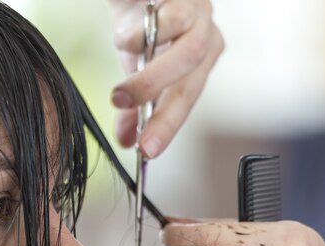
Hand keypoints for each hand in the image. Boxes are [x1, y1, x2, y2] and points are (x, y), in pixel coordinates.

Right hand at [108, 0, 223, 157]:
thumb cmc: (139, 20)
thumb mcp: (135, 66)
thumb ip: (134, 104)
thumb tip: (126, 142)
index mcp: (198, 58)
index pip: (186, 99)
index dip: (167, 127)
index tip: (146, 151)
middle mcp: (204, 34)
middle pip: (193, 80)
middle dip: (162, 110)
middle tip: (132, 131)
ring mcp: (197, 10)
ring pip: (190, 52)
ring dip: (150, 79)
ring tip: (119, 92)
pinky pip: (169, 17)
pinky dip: (140, 34)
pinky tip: (123, 37)